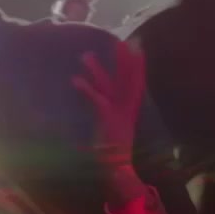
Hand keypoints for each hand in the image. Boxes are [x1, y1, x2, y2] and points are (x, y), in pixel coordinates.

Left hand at [74, 40, 145, 167]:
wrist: (118, 171)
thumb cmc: (112, 157)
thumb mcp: (111, 134)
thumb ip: (106, 122)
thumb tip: (98, 112)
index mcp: (129, 111)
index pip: (136, 84)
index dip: (138, 66)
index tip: (138, 49)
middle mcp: (126, 109)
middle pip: (128, 80)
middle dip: (126, 60)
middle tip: (125, 41)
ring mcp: (119, 113)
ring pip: (110, 86)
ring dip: (98, 69)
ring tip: (85, 55)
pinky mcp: (108, 119)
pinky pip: (98, 100)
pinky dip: (87, 89)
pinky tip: (76, 80)